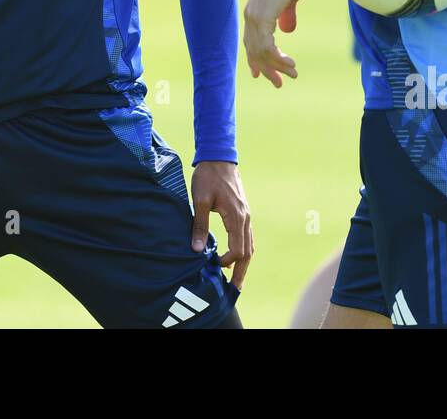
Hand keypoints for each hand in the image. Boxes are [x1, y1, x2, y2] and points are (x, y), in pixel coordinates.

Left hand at [190, 161, 252, 290]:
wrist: (219, 156)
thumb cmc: (208, 177)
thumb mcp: (200, 201)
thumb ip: (199, 225)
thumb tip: (196, 250)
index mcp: (237, 217)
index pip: (238, 250)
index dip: (227, 262)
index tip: (213, 266)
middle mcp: (246, 218)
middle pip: (248, 252)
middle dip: (242, 272)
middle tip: (235, 291)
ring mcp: (247, 215)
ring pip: (250, 245)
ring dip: (243, 262)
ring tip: (236, 279)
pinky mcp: (243, 212)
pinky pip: (247, 236)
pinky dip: (243, 250)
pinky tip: (235, 256)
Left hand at [242, 0, 306, 87]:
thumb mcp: (288, 0)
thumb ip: (286, 15)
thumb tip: (288, 29)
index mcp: (254, 11)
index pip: (251, 41)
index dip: (255, 59)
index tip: (260, 74)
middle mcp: (250, 17)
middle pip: (253, 51)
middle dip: (266, 69)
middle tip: (278, 84)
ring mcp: (254, 19)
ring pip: (261, 53)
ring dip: (277, 67)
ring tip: (292, 74)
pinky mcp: (261, 19)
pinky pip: (267, 48)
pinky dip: (278, 60)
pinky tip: (290, 65)